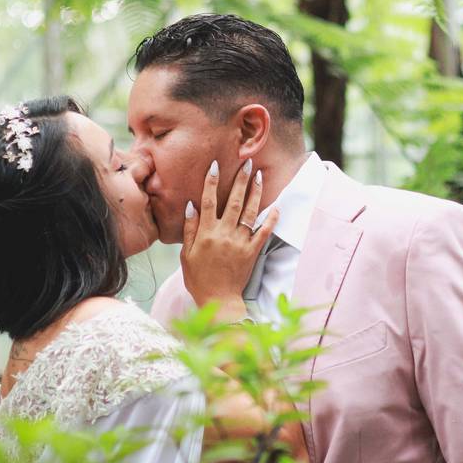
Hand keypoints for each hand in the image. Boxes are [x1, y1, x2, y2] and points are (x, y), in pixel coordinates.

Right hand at [181, 158, 278, 320]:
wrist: (218, 300)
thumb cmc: (198, 278)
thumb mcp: (186, 254)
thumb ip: (189, 229)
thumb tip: (191, 205)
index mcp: (206, 233)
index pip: (209, 201)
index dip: (212, 182)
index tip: (216, 165)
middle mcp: (224, 234)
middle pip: (234, 201)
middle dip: (241, 180)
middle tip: (248, 162)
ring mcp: (240, 242)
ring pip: (250, 212)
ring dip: (256, 193)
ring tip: (260, 176)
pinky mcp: (252, 252)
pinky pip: (264, 232)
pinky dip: (271, 219)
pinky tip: (277, 206)